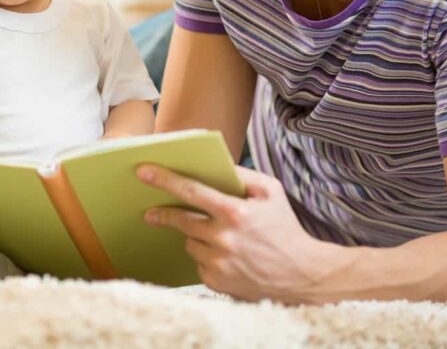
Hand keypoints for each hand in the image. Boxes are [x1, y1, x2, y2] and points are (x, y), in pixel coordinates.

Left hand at [137, 164, 340, 303]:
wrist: (303, 275)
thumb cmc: (285, 229)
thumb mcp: (271, 193)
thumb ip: (242, 175)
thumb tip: (214, 165)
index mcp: (236, 212)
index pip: (191, 191)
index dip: (165, 180)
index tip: (143, 171)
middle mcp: (224, 238)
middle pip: (180, 220)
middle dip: (163, 214)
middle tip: (151, 212)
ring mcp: (219, 262)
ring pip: (189, 242)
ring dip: (195, 236)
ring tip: (216, 237)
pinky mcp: (216, 281)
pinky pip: (197, 262)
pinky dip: (205, 256)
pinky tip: (225, 256)